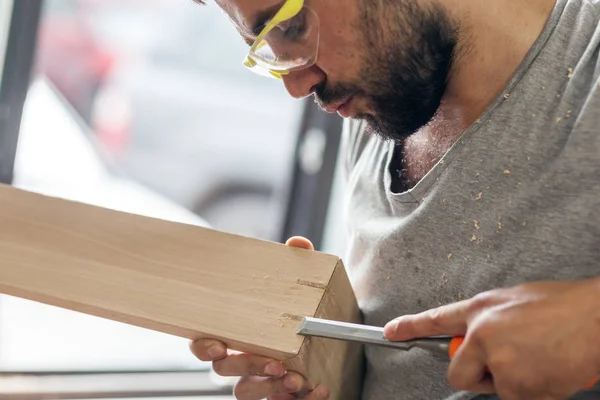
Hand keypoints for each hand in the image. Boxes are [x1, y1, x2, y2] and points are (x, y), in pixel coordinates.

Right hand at [189, 236, 330, 399]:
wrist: (332, 336)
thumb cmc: (300, 307)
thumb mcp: (300, 283)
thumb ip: (297, 263)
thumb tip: (298, 245)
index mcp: (236, 332)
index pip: (204, 344)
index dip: (204, 347)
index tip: (219, 345)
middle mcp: (241, 359)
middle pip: (224, 371)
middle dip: (247, 367)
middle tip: (274, 362)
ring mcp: (259, 379)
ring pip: (246, 392)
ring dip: (269, 388)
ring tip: (295, 378)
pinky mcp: (281, 394)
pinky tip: (319, 389)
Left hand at [383, 279, 599, 399]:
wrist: (596, 319)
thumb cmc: (562, 306)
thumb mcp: (514, 301)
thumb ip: (489, 320)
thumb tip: (479, 336)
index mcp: (481, 309)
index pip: (436, 319)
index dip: (410, 327)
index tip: (391, 332)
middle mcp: (482, 335)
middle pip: (456, 371)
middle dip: (474, 375)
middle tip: (502, 365)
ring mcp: (498, 362)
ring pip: (493, 388)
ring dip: (512, 382)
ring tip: (538, 359)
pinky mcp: (517, 387)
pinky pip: (516, 398)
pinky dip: (532, 391)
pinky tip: (548, 369)